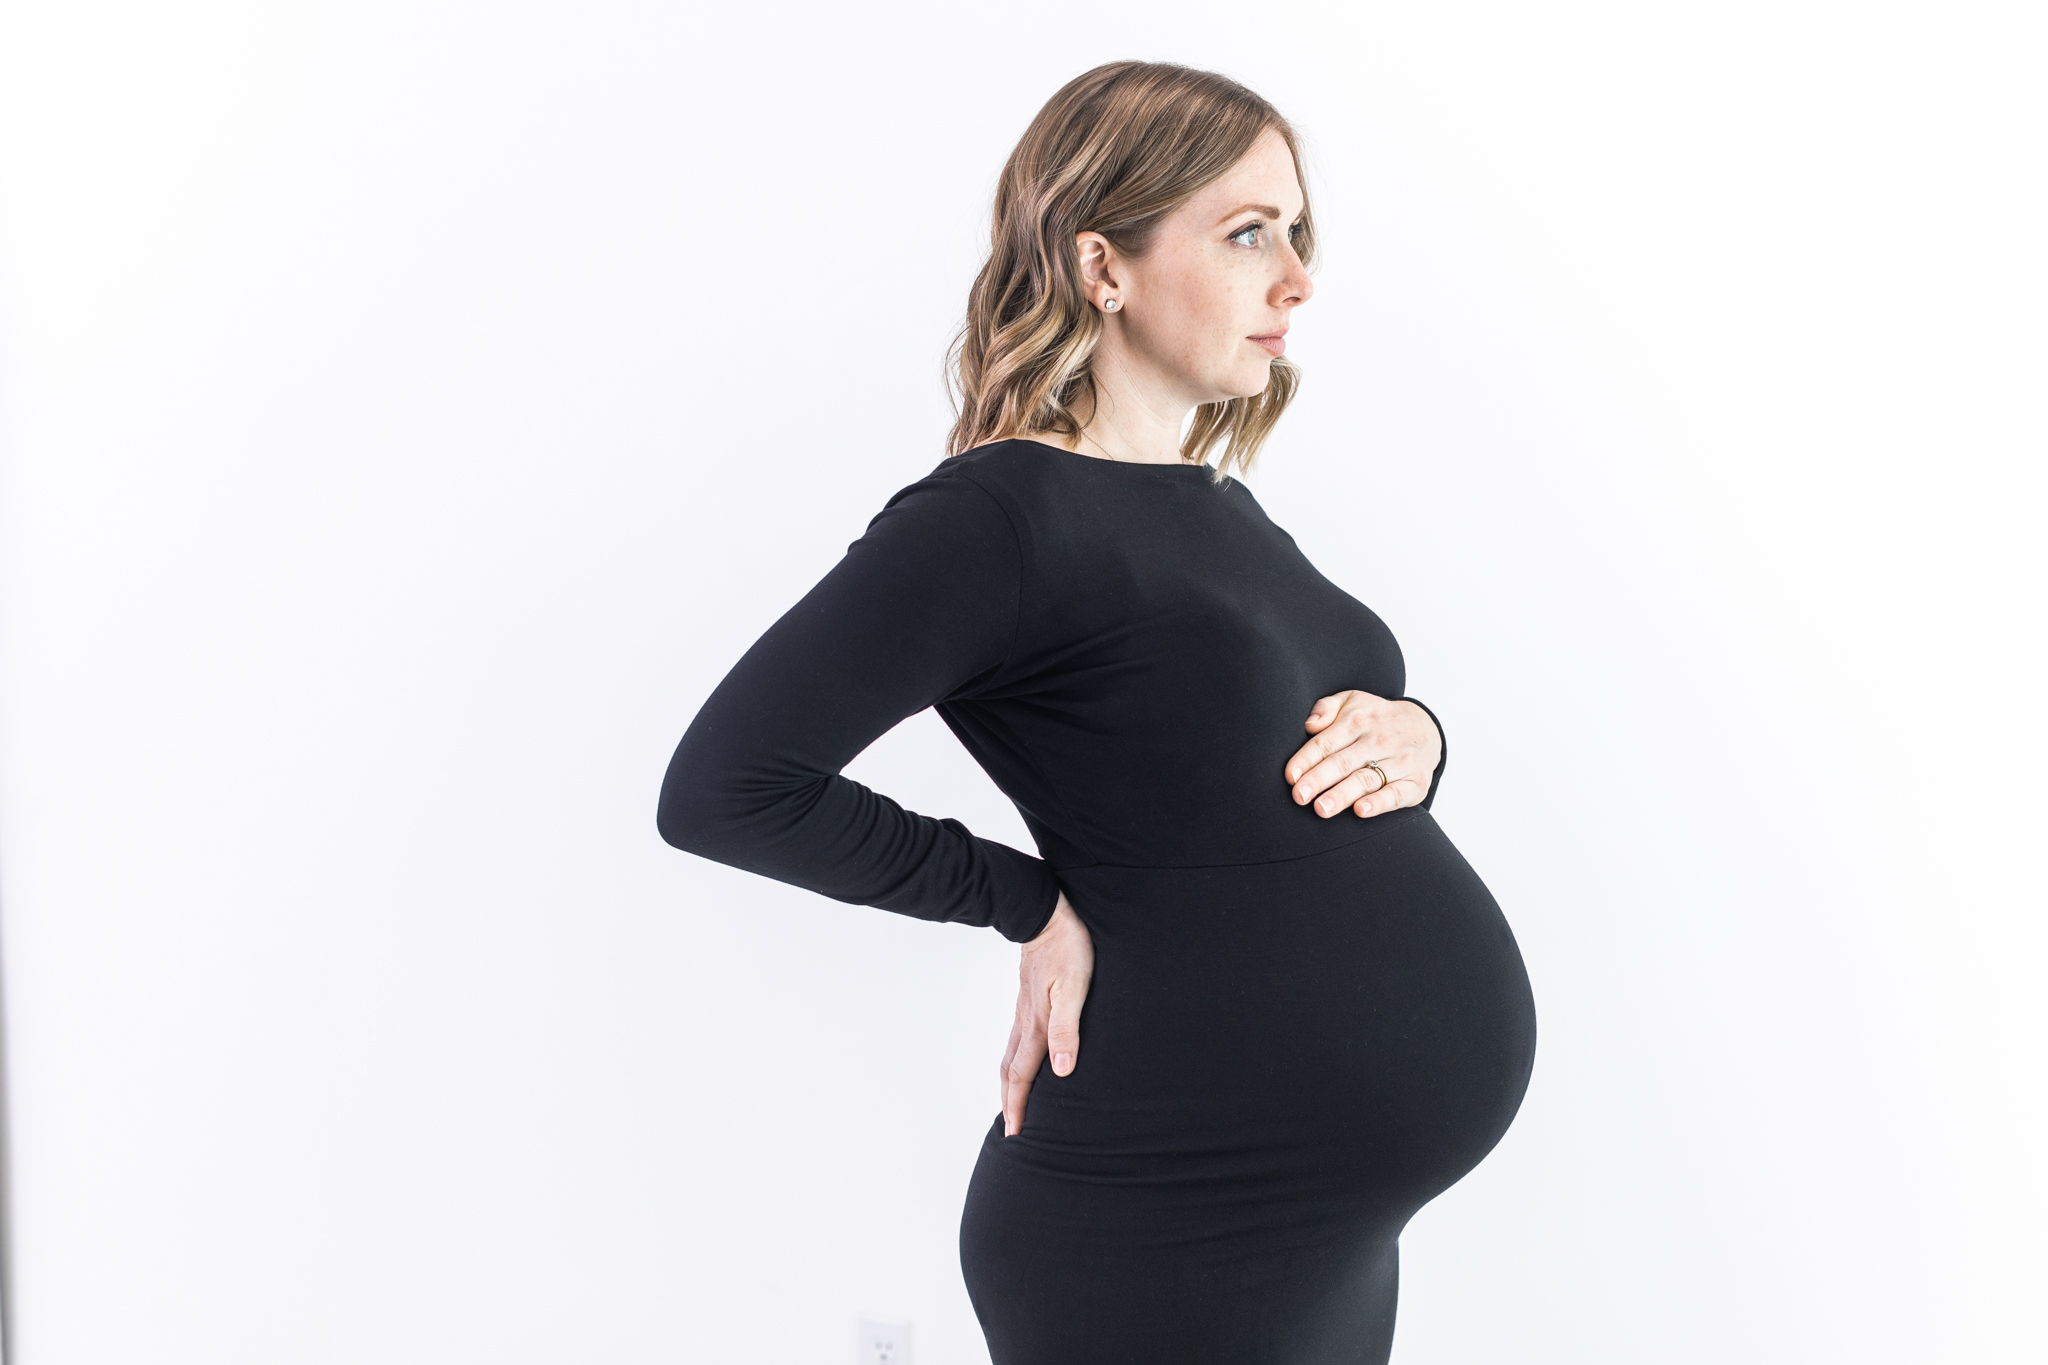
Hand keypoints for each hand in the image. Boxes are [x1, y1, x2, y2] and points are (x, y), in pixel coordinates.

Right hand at [1000, 892, 1093, 1136]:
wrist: (1046, 914)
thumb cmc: (1068, 948)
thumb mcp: (1075, 988)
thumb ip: (1068, 1029)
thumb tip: (1062, 1070)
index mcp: (1037, 1024)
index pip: (1023, 1073)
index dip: (1019, 1104)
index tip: (1016, 1132)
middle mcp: (1025, 1021)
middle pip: (1010, 1068)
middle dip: (1009, 1100)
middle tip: (1010, 1128)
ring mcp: (1024, 1009)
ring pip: (1010, 1053)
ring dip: (1009, 1082)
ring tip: (1012, 1101)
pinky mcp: (1028, 998)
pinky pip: (1017, 1038)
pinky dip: (1015, 1059)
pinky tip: (1024, 1058)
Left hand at [1284, 692, 1440, 818]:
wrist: (1426, 728)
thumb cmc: (1376, 719)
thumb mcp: (1353, 701)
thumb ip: (1327, 707)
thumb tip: (1309, 724)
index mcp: (1358, 720)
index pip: (1327, 742)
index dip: (1307, 759)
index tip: (1290, 776)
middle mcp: (1379, 740)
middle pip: (1343, 762)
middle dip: (1319, 780)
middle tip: (1299, 796)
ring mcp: (1399, 761)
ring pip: (1366, 779)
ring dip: (1343, 795)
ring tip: (1322, 808)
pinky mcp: (1415, 782)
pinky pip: (1396, 794)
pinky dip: (1379, 803)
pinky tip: (1361, 810)